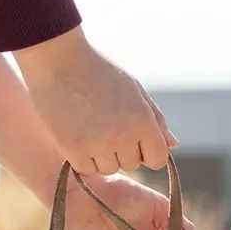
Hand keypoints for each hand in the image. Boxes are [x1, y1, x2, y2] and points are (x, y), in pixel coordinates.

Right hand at [13, 27, 176, 175]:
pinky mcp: (73, 149)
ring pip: (109, 168)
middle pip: (132, 164)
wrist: (58, 60)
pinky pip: (86, 169)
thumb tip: (173, 144)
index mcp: (144, 121)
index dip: (148, 152)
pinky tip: (77, 136)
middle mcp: (124, 136)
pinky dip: (83, 158)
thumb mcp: (135, 91)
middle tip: (106, 125)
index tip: (135, 140)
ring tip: (91, 128)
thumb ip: (156, 120)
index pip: (157, 160)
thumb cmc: (100, 73)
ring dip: (102, 156)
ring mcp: (98, 144)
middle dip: (123, 150)